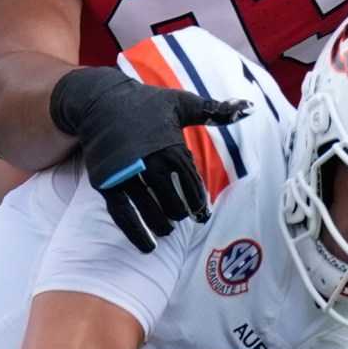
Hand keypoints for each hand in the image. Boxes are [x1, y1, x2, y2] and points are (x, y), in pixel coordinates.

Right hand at [49, 67, 249, 252]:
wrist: (100, 102)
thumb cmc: (145, 103)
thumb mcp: (181, 103)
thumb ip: (213, 111)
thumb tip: (247, 107)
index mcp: (171, 147)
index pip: (192, 185)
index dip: (199, 203)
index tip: (202, 213)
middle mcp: (149, 163)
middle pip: (172, 202)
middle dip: (179, 213)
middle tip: (179, 216)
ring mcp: (126, 175)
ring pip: (150, 211)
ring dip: (161, 225)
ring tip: (166, 229)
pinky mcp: (106, 183)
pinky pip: (123, 215)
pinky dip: (135, 233)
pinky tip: (147, 246)